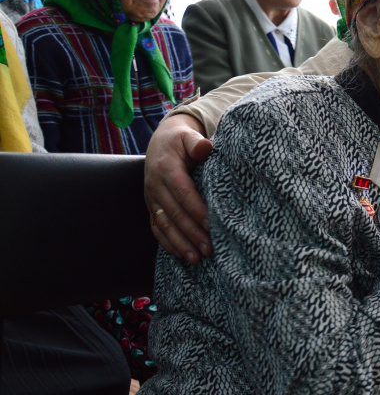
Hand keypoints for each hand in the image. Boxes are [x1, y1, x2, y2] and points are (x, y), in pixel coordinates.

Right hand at [145, 114, 213, 263]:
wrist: (161, 141)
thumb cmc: (180, 140)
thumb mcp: (188, 135)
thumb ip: (196, 142)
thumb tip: (205, 148)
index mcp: (166, 169)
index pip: (183, 193)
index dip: (197, 210)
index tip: (212, 225)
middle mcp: (155, 186)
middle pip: (175, 213)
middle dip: (192, 233)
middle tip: (210, 249)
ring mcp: (151, 198)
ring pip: (165, 224)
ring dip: (180, 243)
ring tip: (197, 259)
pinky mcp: (152, 206)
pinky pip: (157, 227)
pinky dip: (168, 242)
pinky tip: (180, 255)